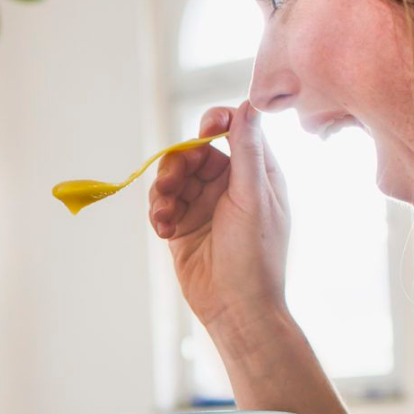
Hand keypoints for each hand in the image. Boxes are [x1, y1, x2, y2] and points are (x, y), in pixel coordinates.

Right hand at [148, 101, 290, 334]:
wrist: (236, 308)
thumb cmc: (255, 255)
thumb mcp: (253, 197)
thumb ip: (247, 150)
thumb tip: (248, 104)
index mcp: (255, 174)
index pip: (233, 131)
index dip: (215, 124)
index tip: (205, 130)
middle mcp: (228, 186)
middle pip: (193, 153)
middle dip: (178, 165)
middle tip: (170, 184)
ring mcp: (203, 207)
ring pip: (172, 178)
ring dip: (163, 191)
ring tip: (164, 214)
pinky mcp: (181, 227)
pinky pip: (161, 205)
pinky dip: (158, 212)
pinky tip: (163, 229)